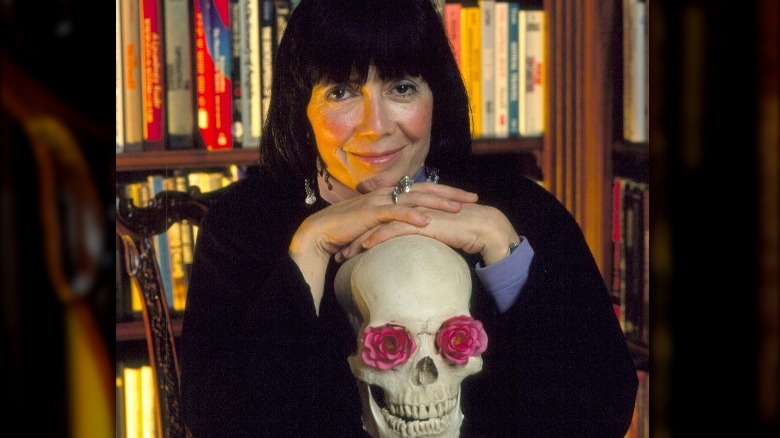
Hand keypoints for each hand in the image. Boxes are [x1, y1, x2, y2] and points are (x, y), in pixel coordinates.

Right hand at [289, 182, 477, 312]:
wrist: (321, 232)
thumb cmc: (347, 231)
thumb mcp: (375, 225)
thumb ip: (392, 223)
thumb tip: (411, 229)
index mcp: (389, 195)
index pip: (422, 190)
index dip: (445, 193)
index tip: (465, 197)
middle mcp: (386, 193)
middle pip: (424, 190)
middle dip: (450, 194)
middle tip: (472, 198)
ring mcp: (378, 201)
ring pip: (413, 199)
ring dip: (437, 203)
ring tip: (457, 209)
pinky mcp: (369, 213)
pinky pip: (394, 213)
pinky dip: (410, 216)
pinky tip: (426, 221)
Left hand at [345, 201, 519, 266]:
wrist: (485, 227)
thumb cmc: (465, 229)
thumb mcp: (439, 227)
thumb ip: (424, 229)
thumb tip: (413, 241)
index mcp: (415, 203)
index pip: (383, 213)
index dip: (366, 226)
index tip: (352, 240)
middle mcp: (413, 204)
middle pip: (376, 216)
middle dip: (357, 232)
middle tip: (342, 246)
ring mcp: (416, 211)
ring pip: (380, 223)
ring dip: (361, 238)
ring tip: (346, 253)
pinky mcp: (422, 221)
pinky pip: (394, 229)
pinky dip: (377, 238)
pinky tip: (365, 248)